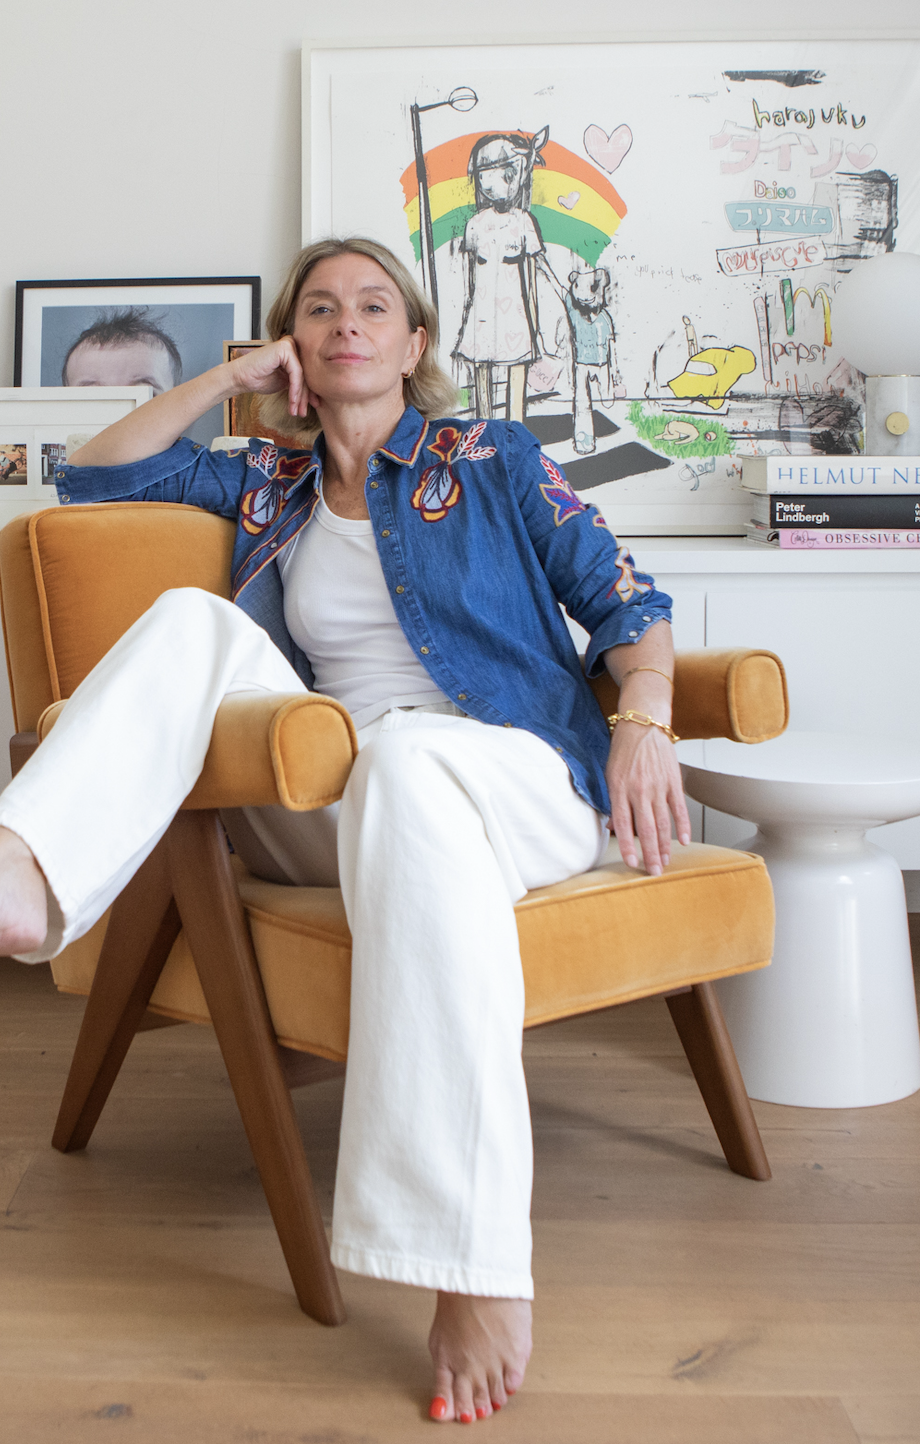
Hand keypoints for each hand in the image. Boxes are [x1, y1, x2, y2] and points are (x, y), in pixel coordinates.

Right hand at [226, 336, 310, 417]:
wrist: (241, 377)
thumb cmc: (259, 379)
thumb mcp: (285, 382)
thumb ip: (298, 383)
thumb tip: (316, 396)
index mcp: (294, 352)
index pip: (306, 374)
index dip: (309, 392)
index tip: (313, 406)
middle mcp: (293, 345)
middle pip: (305, 375)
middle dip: (305, 397)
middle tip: (304, 412)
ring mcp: (289, 344)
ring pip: (302, 375)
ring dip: (299, 396)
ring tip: (296, 411)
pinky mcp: (285, 347)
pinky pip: (296, 373)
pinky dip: (295, 389)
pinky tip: (292, 402)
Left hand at [605, 718, 690, 875]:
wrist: (644, 725)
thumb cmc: (624, 750)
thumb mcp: (610, 774)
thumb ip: (613, 802)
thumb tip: (613, 827)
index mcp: (620, 789)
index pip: (624, 825)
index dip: (627, 847)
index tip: (632, 863)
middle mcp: (639, 790)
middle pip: (646, 829)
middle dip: (650, 854)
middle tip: (653, 872)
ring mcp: (658, 786)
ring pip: (663, 823)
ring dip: (665, 845)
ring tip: (665, 862)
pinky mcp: (673, 781)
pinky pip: (679, 809)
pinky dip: (682, 826)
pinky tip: (683, 841)